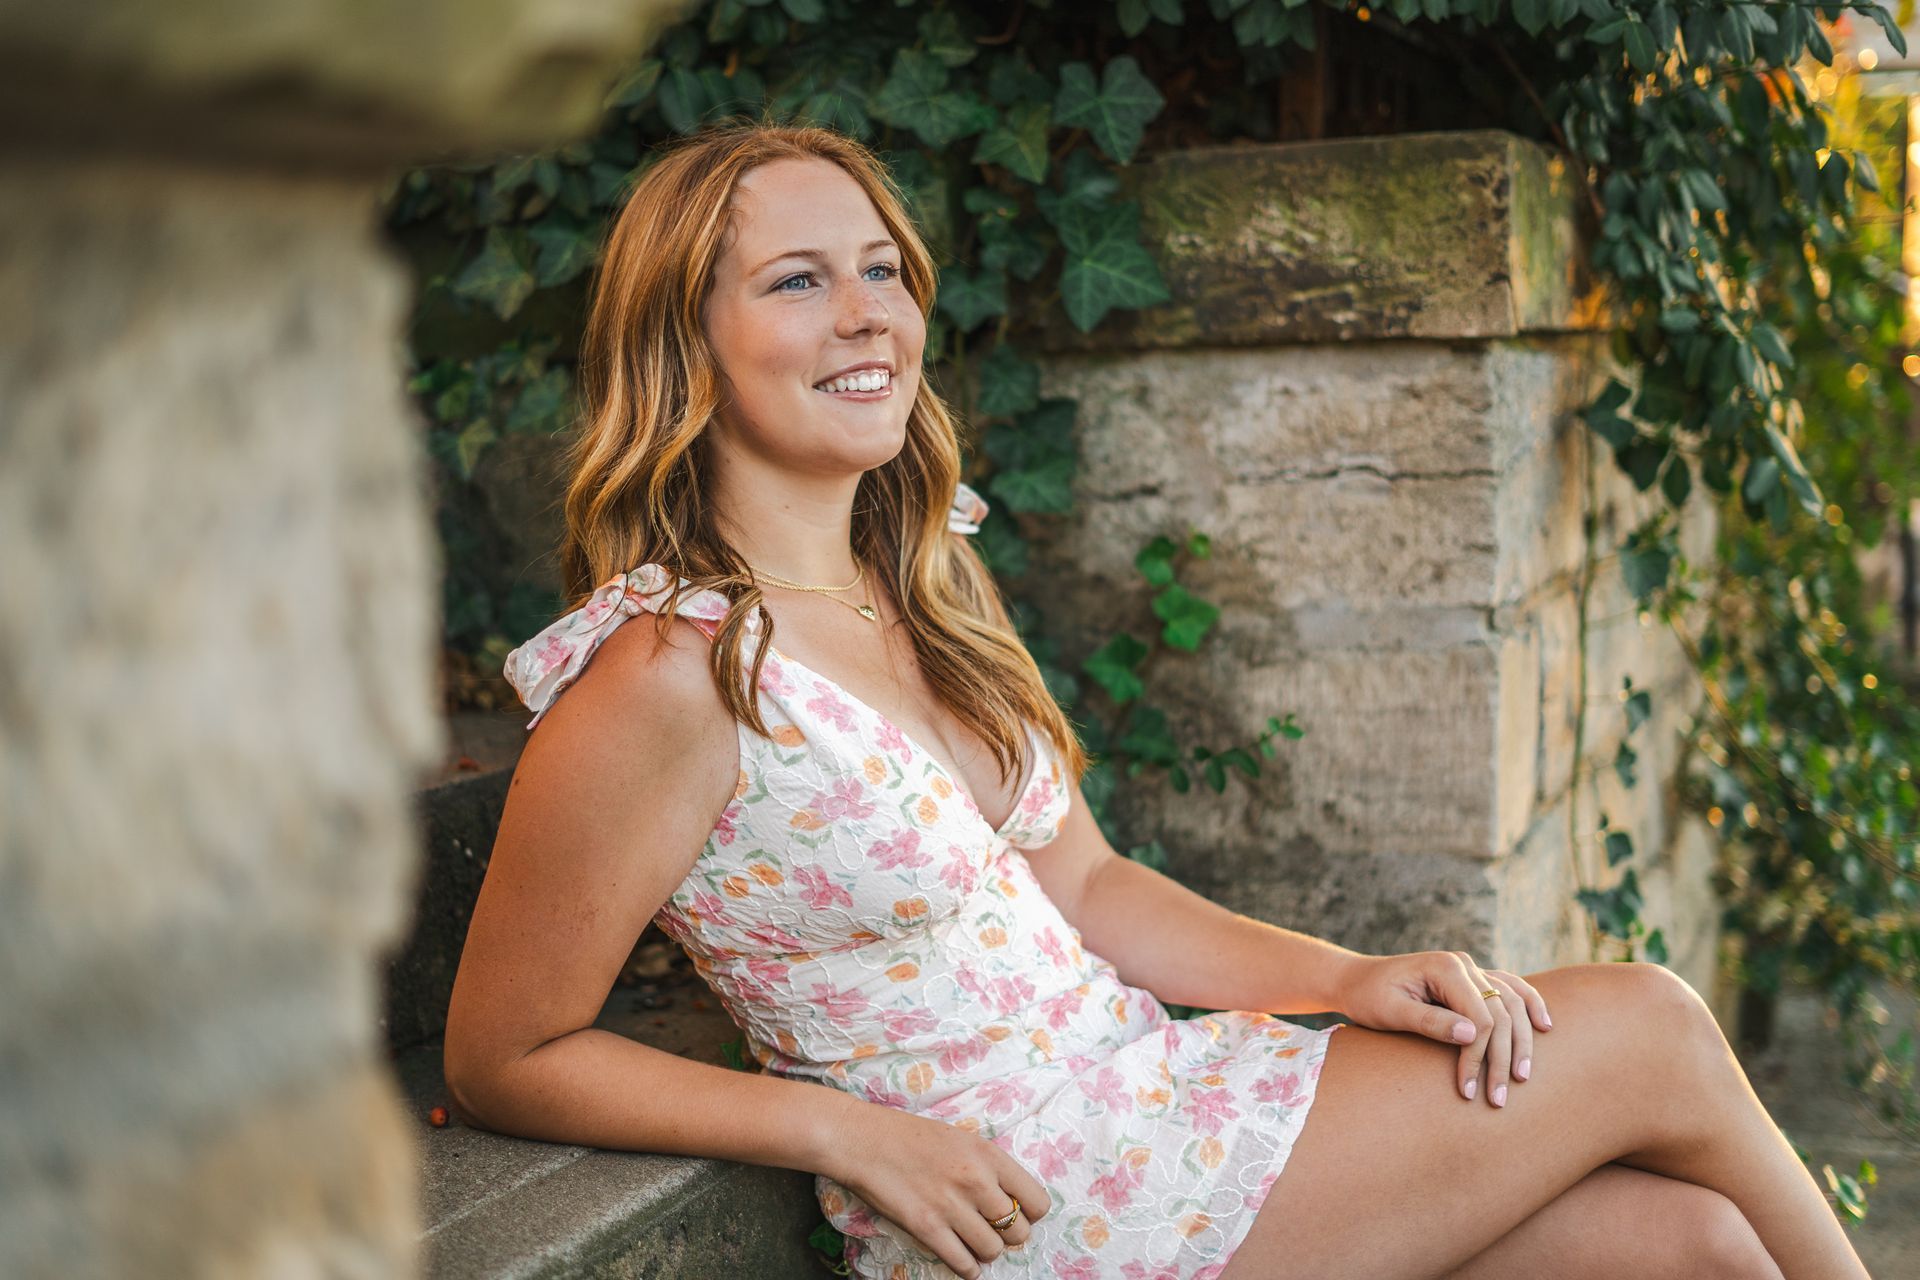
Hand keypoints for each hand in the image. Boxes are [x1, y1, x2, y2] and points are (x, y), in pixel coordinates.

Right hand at [820, 1100, 1052, 1279]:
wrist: (865, 1140)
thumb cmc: (912, 1137)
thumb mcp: (962, 1139)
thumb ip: (989, 1168)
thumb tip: (1012, 1201)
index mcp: (989, 1155)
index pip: (1037, 1202)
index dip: (1030, 1214)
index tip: (1017, 1214)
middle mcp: (976, 1181)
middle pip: (1018, 1231)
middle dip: (1009, 1236)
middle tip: (992, 1229)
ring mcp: (951, 1206)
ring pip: (993, 1250)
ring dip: (986, 1251)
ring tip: (974, 1242)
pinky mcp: (927, 1228)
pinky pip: (963, 1263)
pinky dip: (968, 1268)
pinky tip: (964, 1260)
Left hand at [1334, 950, 1552, 1106]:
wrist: (1356, 980)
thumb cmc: (1368, 996)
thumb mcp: (1390, 1012)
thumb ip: (1429, 1021)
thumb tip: (1472, 1036)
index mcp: (1446, 967)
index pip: (1480, 1017)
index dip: (1478, 1056)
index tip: (1467, 1089)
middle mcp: (1465, 965)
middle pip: (1501, 1014)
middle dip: (1501, 1058)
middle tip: (1498, 1099)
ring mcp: (1472, 970)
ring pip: (1513, 1004)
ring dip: (1521, 1041)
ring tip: (1522, 1078)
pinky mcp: (1473, 980)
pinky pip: (1512, 989)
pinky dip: (1530, 1005)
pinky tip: (1545, 1026)